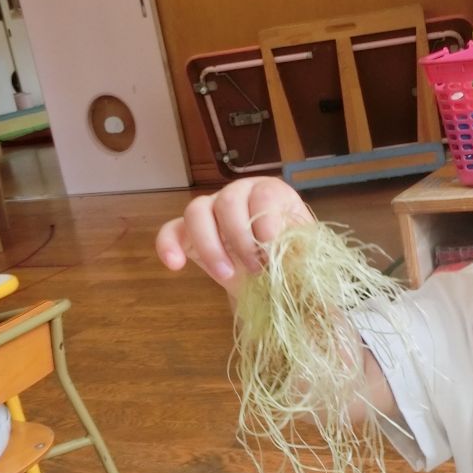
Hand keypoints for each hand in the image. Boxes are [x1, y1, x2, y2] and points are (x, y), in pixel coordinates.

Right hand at [155, 178, 312, 290]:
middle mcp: (239, 195)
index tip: (271, 247)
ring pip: (197, 211)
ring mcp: (212, 210)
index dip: (266, 220)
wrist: (271, 279)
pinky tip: (175, 265)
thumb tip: (297, 259)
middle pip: (229, 201)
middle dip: (241, 238)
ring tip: (226, 274)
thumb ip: (302, 252)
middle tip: (257, 269)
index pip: (264, 193)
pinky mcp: (189, 232)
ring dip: (210, 245)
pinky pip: (171, 230)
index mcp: (272, 194)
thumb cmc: (290, 261)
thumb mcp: (303, 256)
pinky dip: (168, 245)